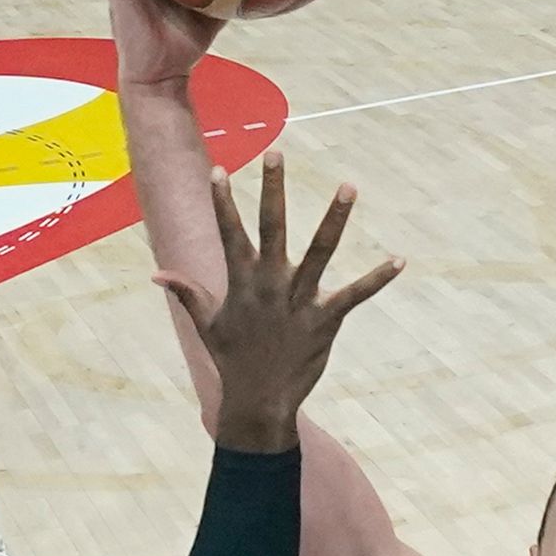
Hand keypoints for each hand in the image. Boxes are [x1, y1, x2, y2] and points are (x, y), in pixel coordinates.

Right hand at [166, 155, 399, 453]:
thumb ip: (187, 293)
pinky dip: (377, 279)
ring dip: (335, 218)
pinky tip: (399, 260)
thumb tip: (156, 275)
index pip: (229, 233)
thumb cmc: (233, 361)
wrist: (259, 402)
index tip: (218, 171)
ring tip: (348, 186)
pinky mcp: (326, 320)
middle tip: (276, 152)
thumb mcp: (206, 325)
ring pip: (319, 250)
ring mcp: (299, 301)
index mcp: (241, 282)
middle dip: (273, 189)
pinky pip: (355, 295)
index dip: (222, 202)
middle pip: (273, 227)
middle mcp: (270, 284)